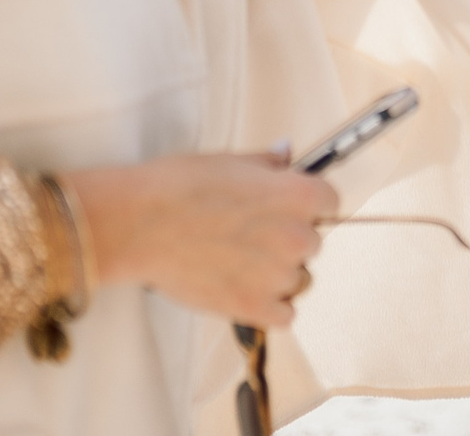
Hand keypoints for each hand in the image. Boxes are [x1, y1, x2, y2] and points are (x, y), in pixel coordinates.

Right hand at [62, 152, 335, 329]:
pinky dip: (269, 307)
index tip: (287, 207)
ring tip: (238, 263)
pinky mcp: (254, 309)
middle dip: (287, 239)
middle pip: (312, 243)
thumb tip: (286, 154)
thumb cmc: (180, 186)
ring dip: (277, 275)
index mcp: (298, 195)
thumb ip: (268, 163)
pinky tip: (244, 291)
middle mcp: (297, 237)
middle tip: (249, 235)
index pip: (330, 201)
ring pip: (298, 279)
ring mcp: (278, 276)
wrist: (139, 225)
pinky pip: (285, 315)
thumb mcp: (230, 161)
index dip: (307, 203)